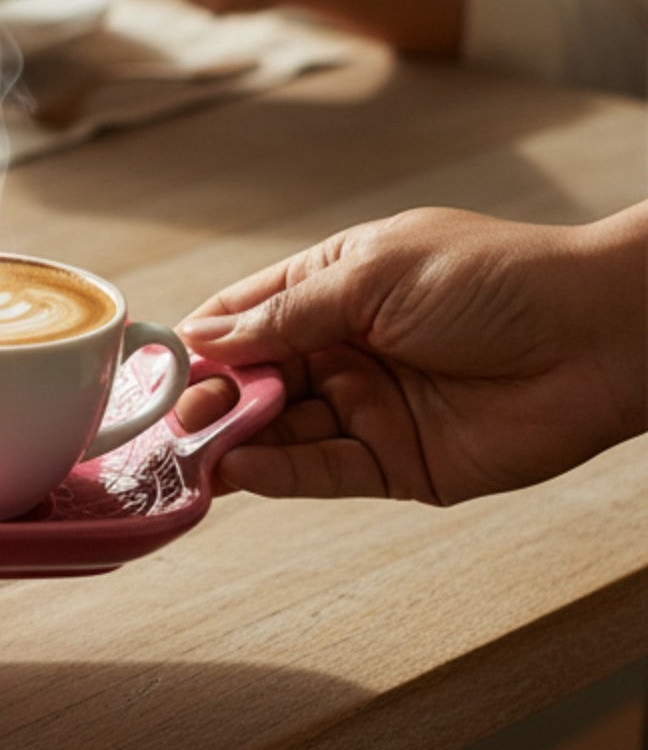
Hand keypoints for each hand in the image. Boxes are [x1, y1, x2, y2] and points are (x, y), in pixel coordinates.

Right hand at [176, 206, 647, 502]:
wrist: (597, 337)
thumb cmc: (493, 279)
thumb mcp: (370, 276)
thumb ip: (284, 316)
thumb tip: (201, 338)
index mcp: (331, 287)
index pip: (242, 316)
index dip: (198, 341)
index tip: (152, 367)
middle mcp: (342, 348)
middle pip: (253, 380)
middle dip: (209, 399)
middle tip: (168, 420)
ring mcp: (368, 407)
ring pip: (281, 430)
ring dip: (234, 441)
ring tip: (192, 451)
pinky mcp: (398, 462)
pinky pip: (324, 471)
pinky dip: (279, 473)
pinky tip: (241, 470)